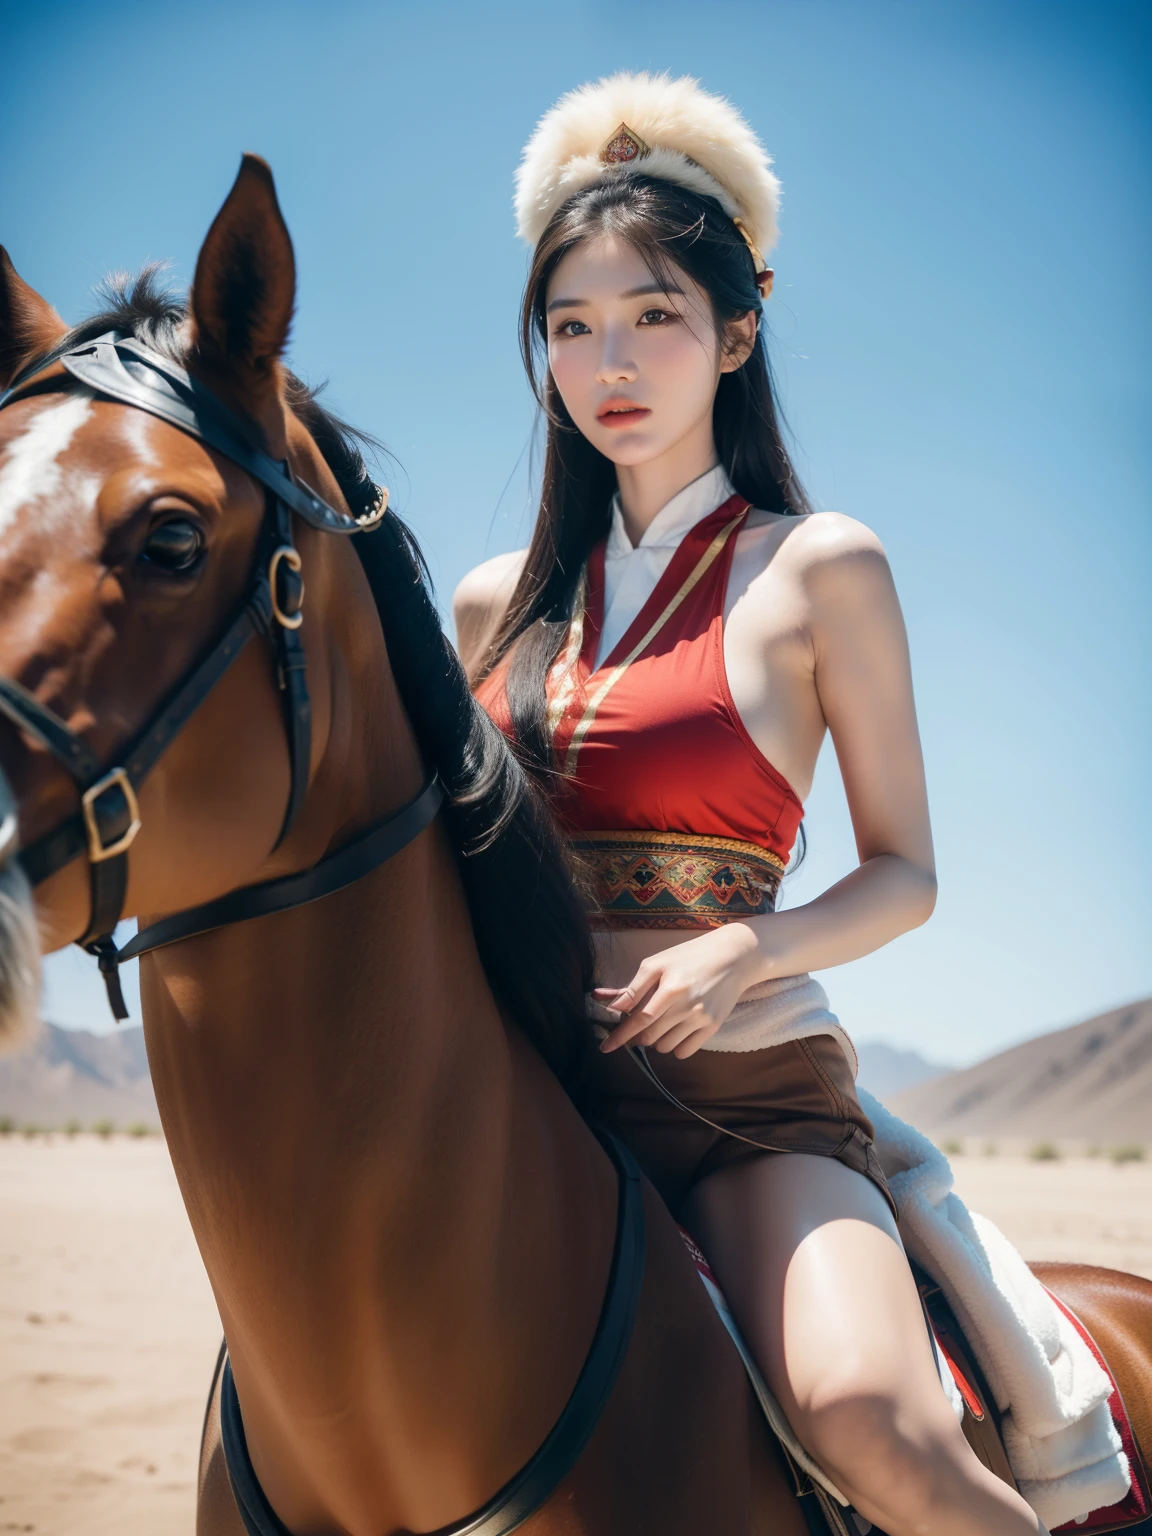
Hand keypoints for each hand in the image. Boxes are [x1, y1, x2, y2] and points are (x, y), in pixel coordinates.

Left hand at [595, 922, 763, 1059]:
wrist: (733, 957)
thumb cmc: (689, 957)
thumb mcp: (657, 963)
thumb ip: (634, 988)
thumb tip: (612, 1009)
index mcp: (671, 988)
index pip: (640, 1019)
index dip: (620, 1035)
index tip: (605, 1047)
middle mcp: (688, 1006)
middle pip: (650, 1036)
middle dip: (636, 1035)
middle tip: (637, 1024)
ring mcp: (702, 1018)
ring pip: (665, 1046)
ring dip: (655, 1040)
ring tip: (661, 1021)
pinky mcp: (714, 1027)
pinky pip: (685, 1052)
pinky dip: (674, 1046)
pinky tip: (675, 1030)